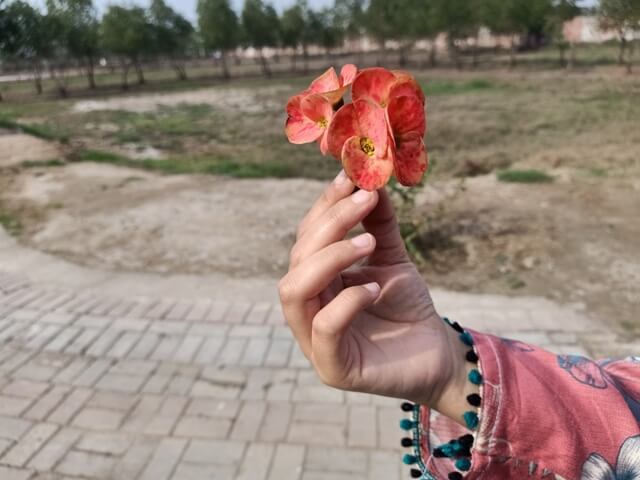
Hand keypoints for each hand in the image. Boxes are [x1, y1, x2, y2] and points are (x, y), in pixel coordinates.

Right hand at [279, 171, 470, 418]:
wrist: (437, 354)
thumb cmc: (408, 307)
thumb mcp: (391, 258)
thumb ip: (378, 224)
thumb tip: (369, 180)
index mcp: (316, 283)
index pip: (306, 239)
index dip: (323, 207)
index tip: (349, 178)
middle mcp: (308, 309)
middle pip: (297, 260)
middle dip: (329, 225)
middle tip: (364, 201)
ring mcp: (314, 341)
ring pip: (295, 291)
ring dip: (329, 257)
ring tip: (367, 242)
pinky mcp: (333, 367)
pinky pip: (324, 329)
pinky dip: (347, 301)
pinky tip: (375, 288)